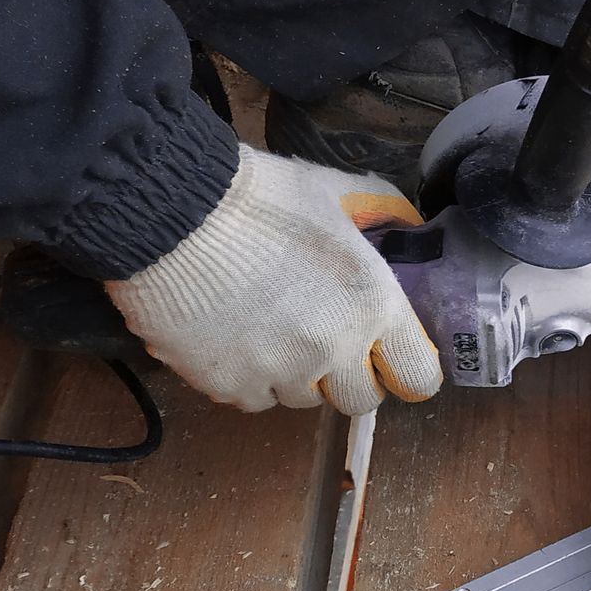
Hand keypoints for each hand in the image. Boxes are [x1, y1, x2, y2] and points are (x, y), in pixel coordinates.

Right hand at [106, 145, 443, 414]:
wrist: (171, 211)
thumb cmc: (259, 196)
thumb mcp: (333, 190)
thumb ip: (380, 212)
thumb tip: (408, 226)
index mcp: (373, 305)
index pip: (418, 377)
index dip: (403, 368)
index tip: (387, 357)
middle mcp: (335, 350)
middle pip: (360, 399)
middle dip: (347, 375)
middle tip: (321, 337)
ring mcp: (281, 373)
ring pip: (303, 398)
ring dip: (294, 373)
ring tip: (267, 327)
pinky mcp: (230, 386)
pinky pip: (253, 398)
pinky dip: (247, 377)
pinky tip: (232, 336)